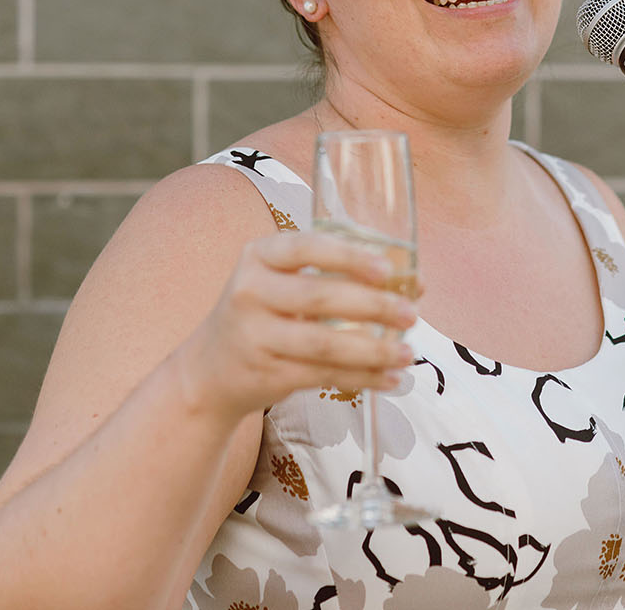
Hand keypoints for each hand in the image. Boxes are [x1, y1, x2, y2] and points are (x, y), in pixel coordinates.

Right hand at [173, 233, 419, 419]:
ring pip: (324, 344)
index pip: (306, 247)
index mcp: (260, 256)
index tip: (387, 270)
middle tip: (412, 314)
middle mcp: (250, 292)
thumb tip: (416, 284)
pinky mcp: (265, 373)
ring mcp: (254, 335)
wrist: (209, 370)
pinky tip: (389, 377)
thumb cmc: (265, 314)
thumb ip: (339, 275)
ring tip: (408, 351)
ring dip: (373, 349)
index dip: (349, 257)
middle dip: (374, 306)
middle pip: (320, 297)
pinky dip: (361, 377)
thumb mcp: (284, 282)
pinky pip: (323, 375)